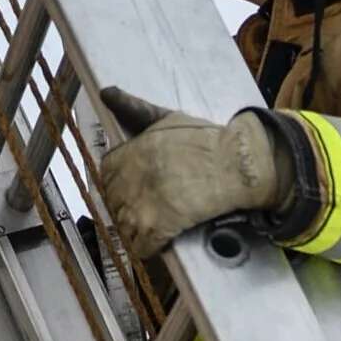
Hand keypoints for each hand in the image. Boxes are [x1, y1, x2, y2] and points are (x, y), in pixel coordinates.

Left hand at [98, 88, 290, 260]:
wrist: (235, 164)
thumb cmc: (205, 139)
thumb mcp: (166, 118)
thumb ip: (133, 108)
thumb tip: (107, 92)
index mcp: (131, 151)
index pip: (105, 172)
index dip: (115, 181)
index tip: (126, 185)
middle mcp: (132, 179)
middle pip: (112, 201)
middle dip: (123, 206)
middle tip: (140, 209)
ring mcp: (144, 205)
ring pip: (123, 226)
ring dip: (132, 228)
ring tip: (146, 227)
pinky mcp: (161, 227)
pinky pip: (141, 247)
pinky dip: (145, 249)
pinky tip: (153, 245)